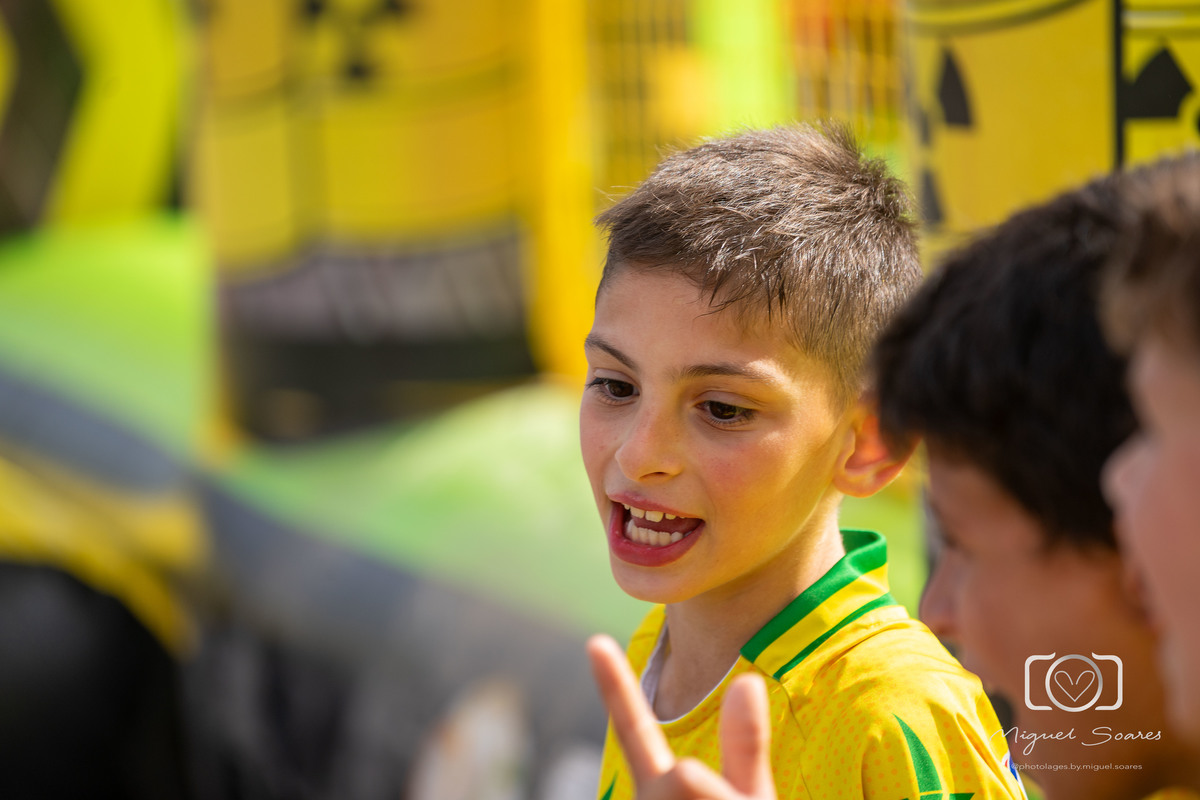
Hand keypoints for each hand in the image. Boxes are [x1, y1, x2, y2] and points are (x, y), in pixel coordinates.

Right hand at [586, 635, 777, 799]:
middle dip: (715, 797)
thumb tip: (748, 681)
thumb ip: (745, 747)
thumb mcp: (750, 797)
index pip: (634, 731)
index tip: (595, 641)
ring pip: (691, 785)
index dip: (614, 685)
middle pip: (683, 776)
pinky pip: (701, 797)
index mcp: (661, 790)